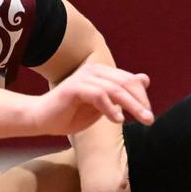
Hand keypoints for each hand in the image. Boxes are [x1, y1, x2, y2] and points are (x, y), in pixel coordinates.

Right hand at [31, 63, 152, 134]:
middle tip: (150, 118)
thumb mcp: (101, 107)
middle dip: (140, 101)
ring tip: (142, 119)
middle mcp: (94, 71)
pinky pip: (98, 95)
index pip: (129, 80)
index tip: (148, 114)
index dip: (141, 96)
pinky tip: (118, 120)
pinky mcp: (74, 88)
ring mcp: (83, 78)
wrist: (41, 119)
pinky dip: (110, 108)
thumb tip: (145, 80)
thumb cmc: (70, 114)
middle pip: (125, 82)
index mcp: (101, 73)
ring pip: (115, 88)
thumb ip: (120, 95)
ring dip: (131, 105)